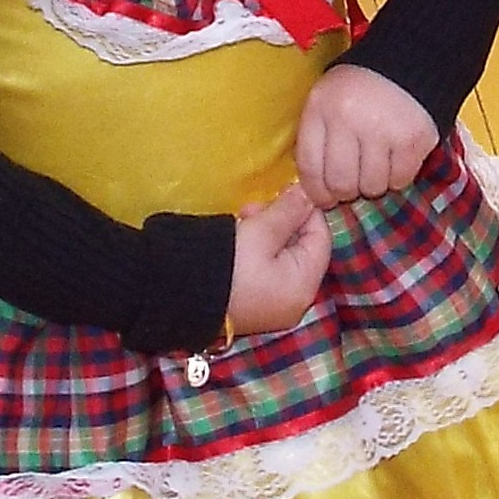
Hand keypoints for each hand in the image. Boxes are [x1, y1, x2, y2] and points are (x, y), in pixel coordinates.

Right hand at [220, 185, 330, 335]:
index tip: (285, 191)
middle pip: (301, 249)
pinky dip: (256, 253)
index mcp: (304, 286)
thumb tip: (309, 191)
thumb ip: (289, 210)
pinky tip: (237, 238)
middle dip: (281, 221)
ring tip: (241, 219)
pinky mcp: (253, 307)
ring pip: (282, 258)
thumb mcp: (261, 230)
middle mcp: (295, 301)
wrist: (177, 296)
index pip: (322, 238)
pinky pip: (266, 272)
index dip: (307, 210)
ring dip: (266, 234)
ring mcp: (273, 307)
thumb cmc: (227, 263)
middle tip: (253, 207)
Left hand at [295, 65, 437, 205]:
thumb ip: (317, 135)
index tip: (324, 198)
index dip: (316, 191)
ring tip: (376, 167)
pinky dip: (398, 177)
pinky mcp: (414, 139)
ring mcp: (383, 130)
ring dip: (373, 184)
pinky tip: (396, 160)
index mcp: (321, 107)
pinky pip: (400, 179)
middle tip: (354, 186)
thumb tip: (315, 187)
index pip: (310, 166)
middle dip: (346, 192)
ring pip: (372, 186)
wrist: (412, 58)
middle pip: (341, 183)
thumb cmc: (361, 85)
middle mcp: (349, 119)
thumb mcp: (327, 98)